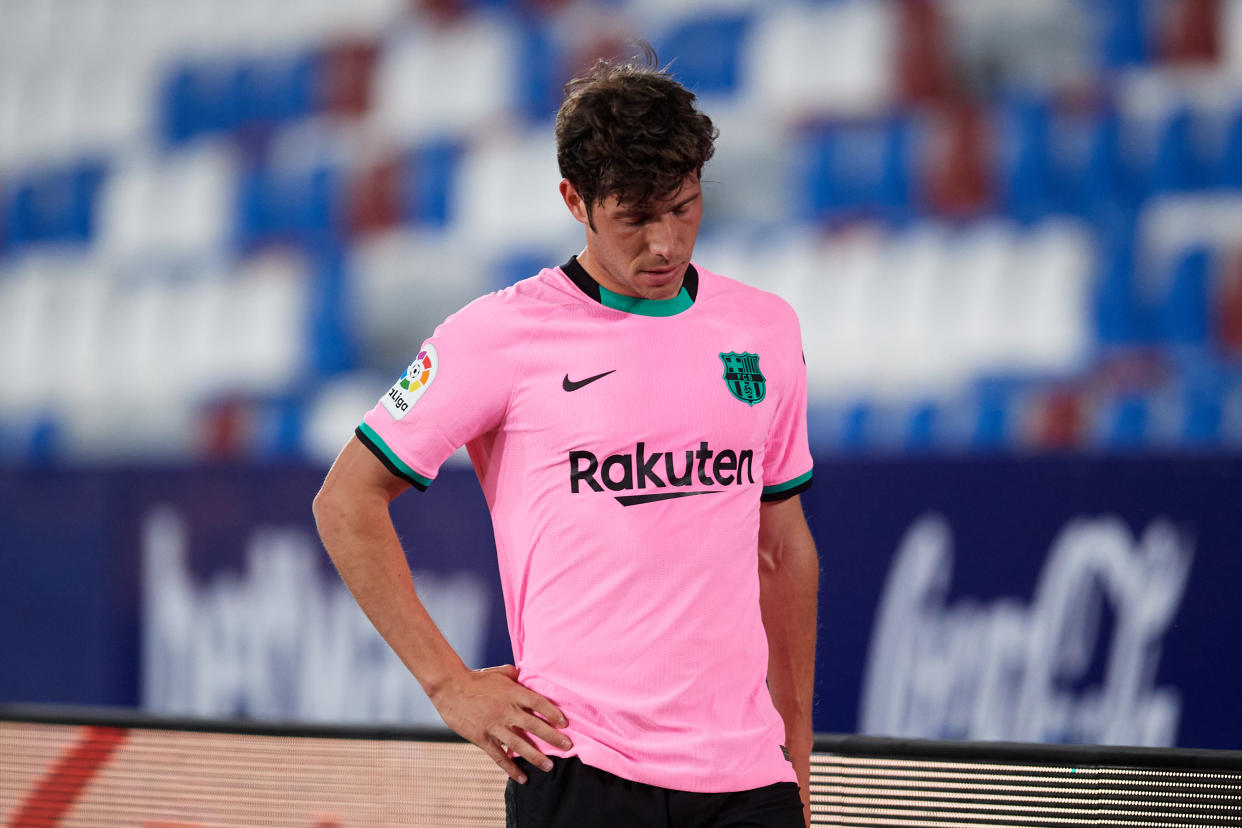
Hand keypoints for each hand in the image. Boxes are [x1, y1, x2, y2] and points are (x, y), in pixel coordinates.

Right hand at [430, 664, 572, 783]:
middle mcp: (507, 710)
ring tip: (549, 766)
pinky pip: (499, 757)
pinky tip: (522, 777)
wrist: (450, 688)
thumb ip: (516, 675)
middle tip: (568, 746)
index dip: (553, 713)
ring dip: (536, 757)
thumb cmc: (476, 678)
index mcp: (513, 693)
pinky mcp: (482, 738)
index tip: (565, 723)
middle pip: (534, 726)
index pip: (539, 703)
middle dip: (553, 738)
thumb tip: (527, 676)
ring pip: (520, 745)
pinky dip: (511, 768)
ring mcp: (495, 726)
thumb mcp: (500, 672)